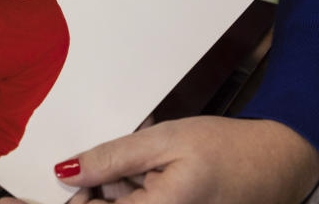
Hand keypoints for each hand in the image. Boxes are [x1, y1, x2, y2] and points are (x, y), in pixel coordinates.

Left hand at [0, 116, 318, 203]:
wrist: (275, 164)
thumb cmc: (227, 151)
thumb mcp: (162, 142)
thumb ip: (110, 160)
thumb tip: (65, 172)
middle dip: (81, 197)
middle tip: (100, 172)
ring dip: (103, 196)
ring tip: (135, 168)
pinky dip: (120, 197)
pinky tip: (134, 179)